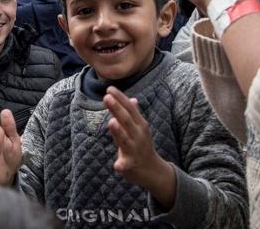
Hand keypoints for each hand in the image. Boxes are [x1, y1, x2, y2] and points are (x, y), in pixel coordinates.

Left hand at [104, 87, 175, 209]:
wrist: (153, 171)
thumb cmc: (142, 146)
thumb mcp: (139, 129)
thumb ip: (133, 115)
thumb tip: (132, 99)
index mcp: (140, 124)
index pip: (130, 108)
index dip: (120, 98)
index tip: (109, 88)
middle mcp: (139, 135)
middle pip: (126, 120)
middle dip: (117, 108)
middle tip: (106, 97)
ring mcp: (135, 150)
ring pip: (125, 140)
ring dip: (119, 132)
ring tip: (111, 122)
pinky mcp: (131, 164)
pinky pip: (125, 165)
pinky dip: (121, 165)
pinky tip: (117, 165)